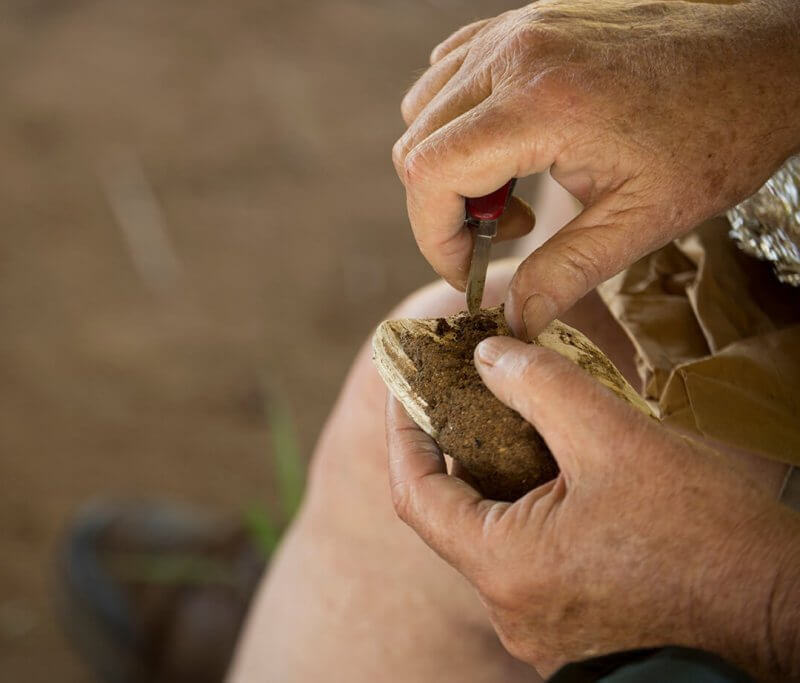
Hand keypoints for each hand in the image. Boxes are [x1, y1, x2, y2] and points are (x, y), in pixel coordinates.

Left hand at [385, 335, 799, 678]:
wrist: (786, 609)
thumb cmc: (711, 533)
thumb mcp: (617, 438)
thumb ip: (540, 386)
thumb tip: (487, 356)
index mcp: (506, 569)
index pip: (416, 494)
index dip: (403, 434)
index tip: (404, 388)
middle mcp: (513, 610)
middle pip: (456, 515)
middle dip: (457, 449)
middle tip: (465, 391)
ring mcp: (545, 626)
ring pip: (496, 537)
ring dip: (499, 478)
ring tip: (516, 419)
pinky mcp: (577, 627)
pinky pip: (531, 559)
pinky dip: (530, 509)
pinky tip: (558, 469)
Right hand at [392, 0, 799, 337]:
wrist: (765, 57)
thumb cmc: (719, 132)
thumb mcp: (643, 220)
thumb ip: (565, 273)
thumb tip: (514, 322)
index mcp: (541, 105)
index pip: (429, 174)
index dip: (434, 235)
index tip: (467, 268)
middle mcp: (515, 56)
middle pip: (416, 143)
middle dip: (441, 206)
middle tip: (503, 232)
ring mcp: (516, 30)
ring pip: (423, 105)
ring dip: (448, 160)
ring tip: (512, 187)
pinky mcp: (525, 20)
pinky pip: (450, 68)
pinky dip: (459, 115)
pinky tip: (509, 142)